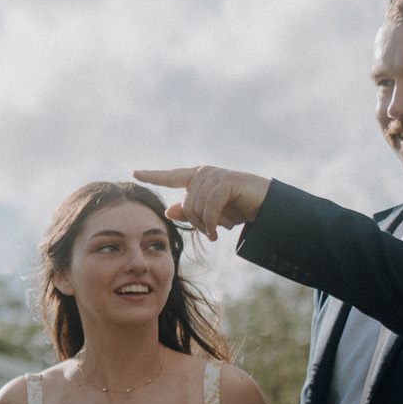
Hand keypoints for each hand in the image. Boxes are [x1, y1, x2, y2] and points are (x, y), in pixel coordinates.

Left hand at [133, 166, 271, 240]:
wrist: (268, 207)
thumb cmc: (239, 210)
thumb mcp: (211, 215)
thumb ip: (190, 213)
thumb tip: (168, 211)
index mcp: (196, 178)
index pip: (170, 177)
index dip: (153, 175)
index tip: (134, 172)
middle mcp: (203, 173)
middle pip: (185, 206)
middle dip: (199, 224)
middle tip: (214, 231)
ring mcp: (215, 175)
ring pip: (196, 208)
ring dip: (209, 224)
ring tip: (223, 227)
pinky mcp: (227, 181)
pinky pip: (209, 207)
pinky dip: (213, 221)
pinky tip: (223, 228)